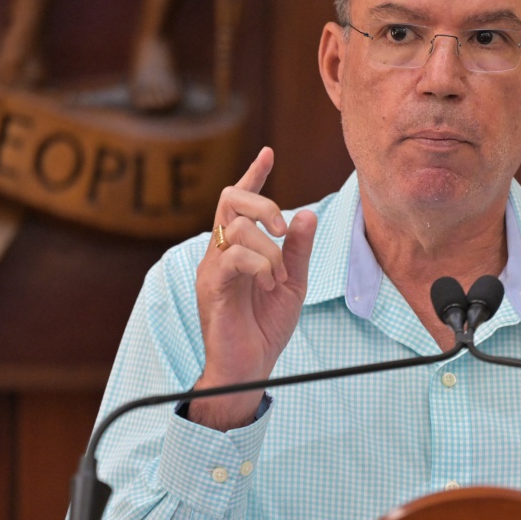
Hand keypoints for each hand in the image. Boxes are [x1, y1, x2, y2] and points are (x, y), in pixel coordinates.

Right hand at [190, 147, 316, 428]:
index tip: (268, 152)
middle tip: (283, 228)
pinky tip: (269, 285)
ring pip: (239, 228)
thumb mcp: (293, 283)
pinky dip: (262, 266)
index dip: (254, 174)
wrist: (250, 367)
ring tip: (278, 278)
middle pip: (232, 199)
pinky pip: (237, 257)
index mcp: (238, 248)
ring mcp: (213, 268)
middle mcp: (220, 252)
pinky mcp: (214, 287)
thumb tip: (307, 214)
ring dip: (271, 250)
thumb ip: (298, 250)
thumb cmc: (265, 326)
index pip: (240, 202)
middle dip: (264, 204)